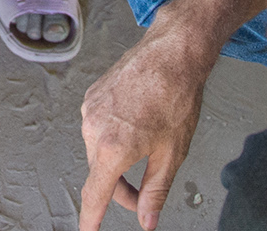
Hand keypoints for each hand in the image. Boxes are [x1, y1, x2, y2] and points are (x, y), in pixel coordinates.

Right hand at [80, 26, 206, 230]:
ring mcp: (91, 108)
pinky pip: (97, 126)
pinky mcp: (93, 94)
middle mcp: (94, 127)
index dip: (91, 219)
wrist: (172, 52)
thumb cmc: (175, 96)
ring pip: (98, 149)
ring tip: (144, 147)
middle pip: (99, 174)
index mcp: (113, 147)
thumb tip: (146, 220)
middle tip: (141, 193)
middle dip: (119, 188)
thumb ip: (155, 192)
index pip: (95, 195)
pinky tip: (134, 124)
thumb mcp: (172, 154)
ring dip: (116, 159)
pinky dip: (112, 135)